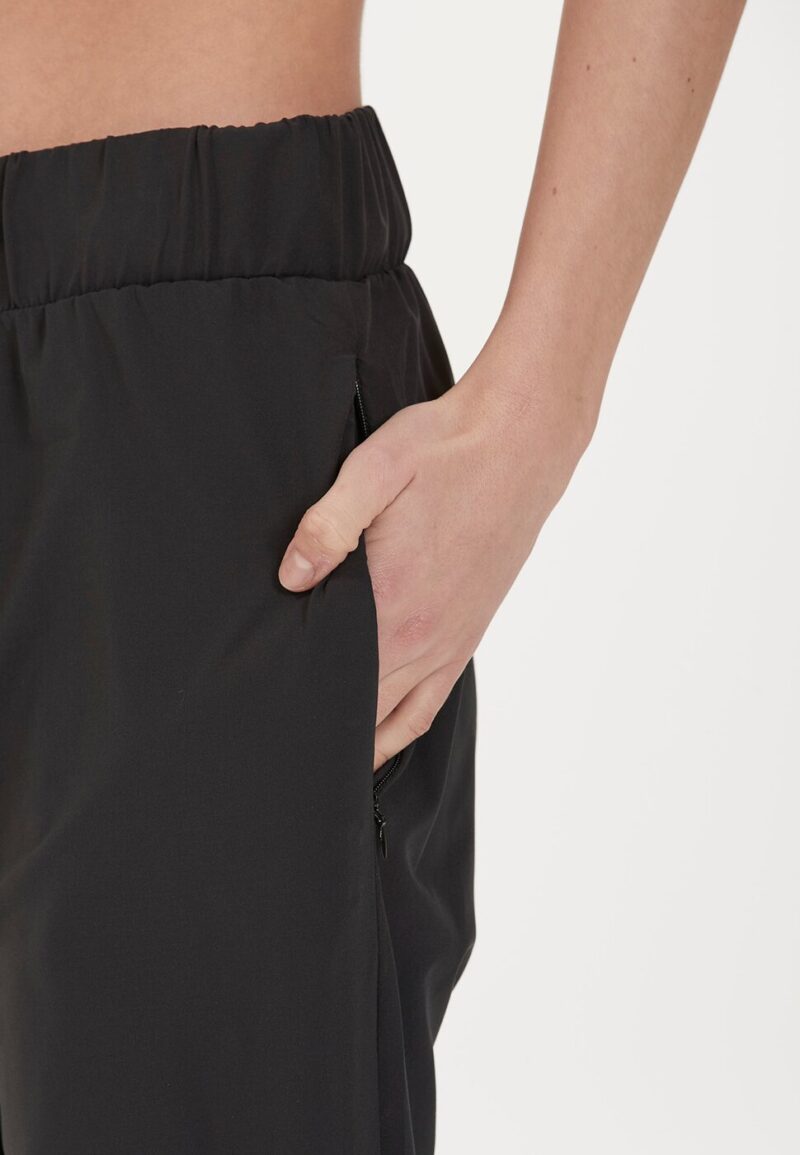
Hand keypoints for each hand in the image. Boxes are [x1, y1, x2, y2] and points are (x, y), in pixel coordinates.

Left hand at [278, 335, 590, 770]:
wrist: (523, 441)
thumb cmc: (447, 449)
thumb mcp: (376, 470)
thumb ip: (328, 527)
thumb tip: (289, 579)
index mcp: (395, 601)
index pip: (335, 678)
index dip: (297, 703)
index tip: (263, 721)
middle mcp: (424, 635)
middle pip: (361, 709)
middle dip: (320, 731)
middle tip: (275, 753)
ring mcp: (451, 640)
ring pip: (397, 718)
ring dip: (360, 742)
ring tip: (319, 763)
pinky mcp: (468, 632)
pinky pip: (433, 701)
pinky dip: (402, 728)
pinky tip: (382, 737)